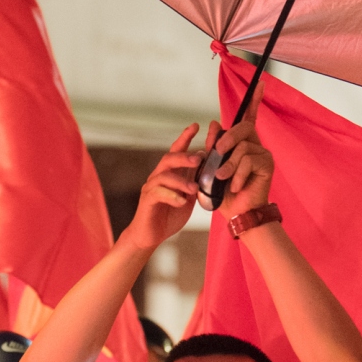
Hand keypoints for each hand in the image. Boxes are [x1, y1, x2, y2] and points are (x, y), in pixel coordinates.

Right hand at [125, 125, 200, 252]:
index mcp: (171, 173)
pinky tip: (182, 202)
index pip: (177, 150)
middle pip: (169, 158)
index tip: (196, 125)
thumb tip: (213, 167)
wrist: (150, 236)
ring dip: (181, 180)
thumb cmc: (169, 215)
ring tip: (194, 188)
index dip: (185, 137)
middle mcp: (159, 176)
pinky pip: (158, 193)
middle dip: (184, 156)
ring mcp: (152, 187)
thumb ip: (197, 182)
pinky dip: (172, 196)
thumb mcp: (189, 197)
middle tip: (199, 158)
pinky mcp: (148, 200)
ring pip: (164, 175)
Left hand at [206, 79, 274, 221]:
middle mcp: (255, 145)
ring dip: (228, 165)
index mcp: (242, 143)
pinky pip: (248, 160)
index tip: (261, 84)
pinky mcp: (268, 165)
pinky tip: (235, 186)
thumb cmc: (223, 193)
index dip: (255, 100)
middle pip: (243, 127)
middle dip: (226, 139)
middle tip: (217, 153)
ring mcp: (263, 154)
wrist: (236, 214)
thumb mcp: (210, 167)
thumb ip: (212, 146)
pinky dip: (237, 175)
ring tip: (223, 180)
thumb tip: (213, 123)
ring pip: (242, 147)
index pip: (249, 117)